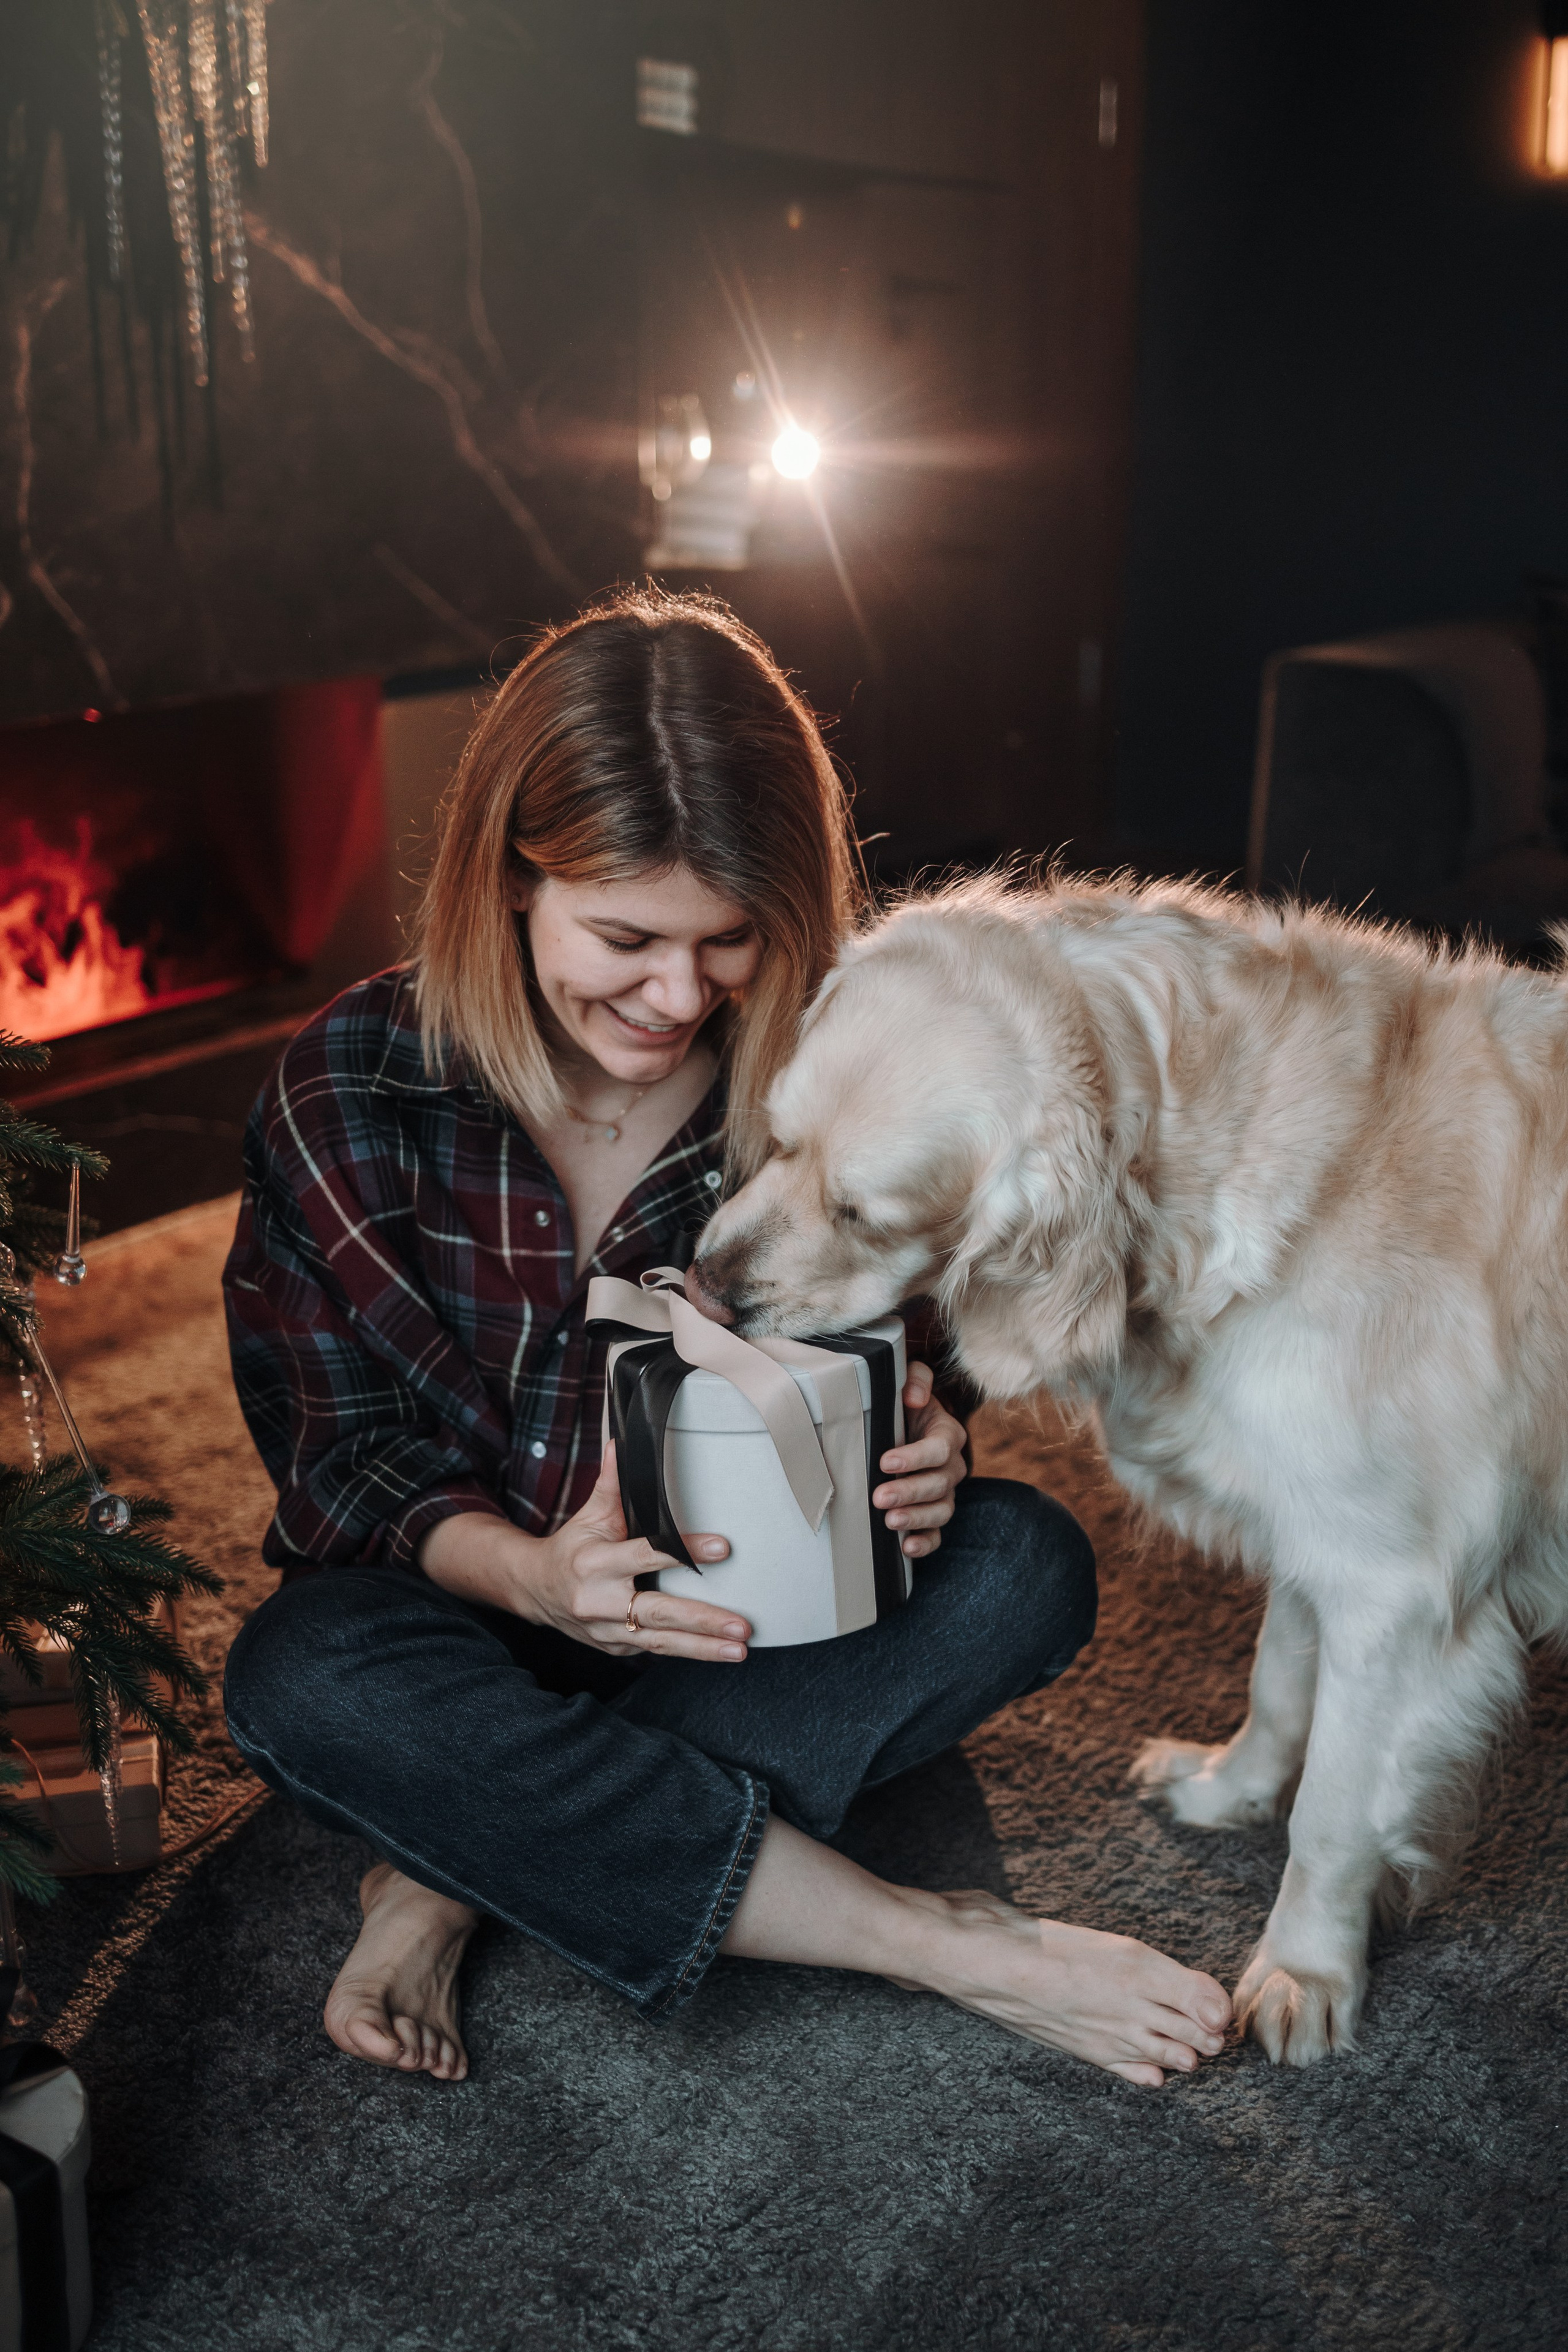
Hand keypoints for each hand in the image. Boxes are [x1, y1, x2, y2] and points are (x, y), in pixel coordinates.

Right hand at [419, 1448, 751, 1661]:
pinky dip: (686, 1652)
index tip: (723, 1549)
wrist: (535, 1590)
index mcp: (594, 1563)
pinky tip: (717, 1652)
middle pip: (658, 1612)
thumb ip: (611, 1484)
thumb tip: (622, 1442)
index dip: (684, 1551)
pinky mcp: (615, 1648)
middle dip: (702, 1621)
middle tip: (741, 1626)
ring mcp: (607, 1631)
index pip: (646, 1554)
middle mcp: (600, 1601)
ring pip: (660, 1642)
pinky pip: (654, 1650)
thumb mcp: (589, 1515)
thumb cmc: (571, 1548)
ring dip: (703, 1649)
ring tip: (738, 1649)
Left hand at [872, 1360, 967, 1559]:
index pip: (939, 1448)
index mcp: (947, 1434)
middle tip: (880, 1497)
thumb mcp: (911, 1382)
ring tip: (890, 1521)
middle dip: (909, 1491)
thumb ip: (916, 1379)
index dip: (915, 1456)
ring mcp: (945, 1492)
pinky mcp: (935, 1512)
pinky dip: (925, 1543)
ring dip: (917, 1518)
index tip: (886, 1461)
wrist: (910, 1427)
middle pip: (939, 1483)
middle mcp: (952, 1466)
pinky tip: (906, 1547)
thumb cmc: (906, 1406)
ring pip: (941, 1510)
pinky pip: (938, 1533)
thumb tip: (914, 1397)